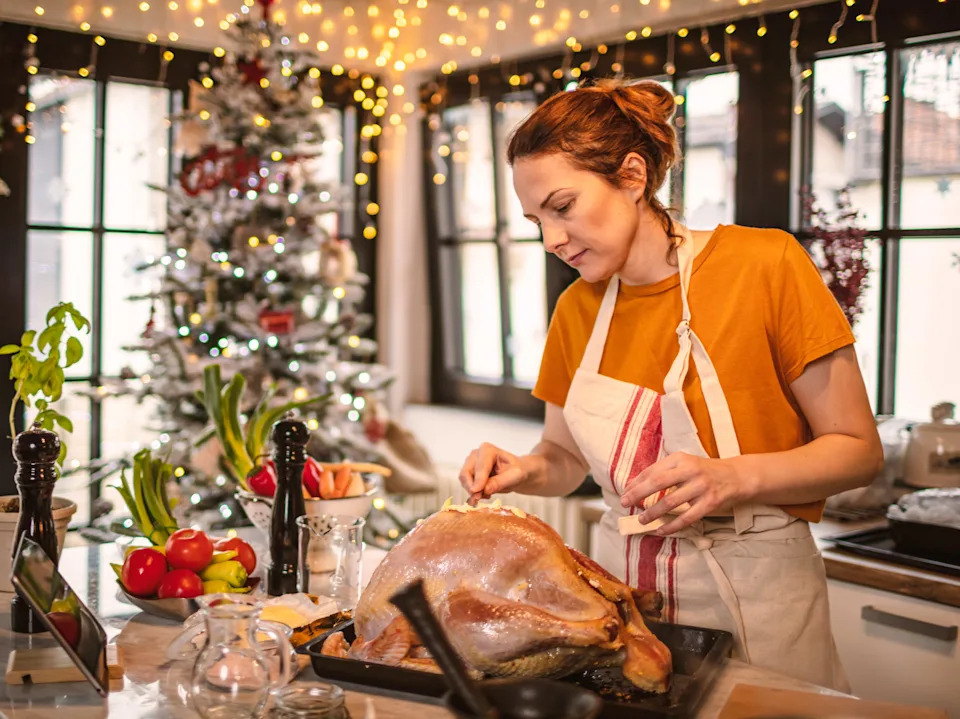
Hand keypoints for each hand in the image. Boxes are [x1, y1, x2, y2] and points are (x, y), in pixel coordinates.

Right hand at [458, 443, 527, 505]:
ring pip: (464, 480)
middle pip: (466, 473)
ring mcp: (470, 463)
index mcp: (488, 450)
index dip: (478, 480)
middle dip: (472, 488)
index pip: (480, 467)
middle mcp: (476, 454)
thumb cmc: (517, 471)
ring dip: (473, 491)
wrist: (515, 473)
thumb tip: (484, 490)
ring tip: (488, 495)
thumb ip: (500, 482)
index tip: (476, 492)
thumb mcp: (515, 476)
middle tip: (480, 498)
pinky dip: (473, 493)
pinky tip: (485, 494)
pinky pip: (465, 485)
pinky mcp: (468, 473)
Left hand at [619, 452, 742, 534]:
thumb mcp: (684, 464)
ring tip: (642, 519)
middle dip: (638, 494)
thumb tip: (635, 485)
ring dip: (653, 512)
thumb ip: (663, 472)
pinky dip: (672, 525)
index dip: (636, 482)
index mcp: (680, 459)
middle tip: (625, 503)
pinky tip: (661, 529)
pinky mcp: (710, 502)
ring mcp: (701, 486)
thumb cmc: (703, 472)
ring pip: (670, 502)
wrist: (736, 476)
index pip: (653, 470)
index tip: (625, 491)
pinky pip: (687, 517)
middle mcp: (690, 470)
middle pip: (658, 482)